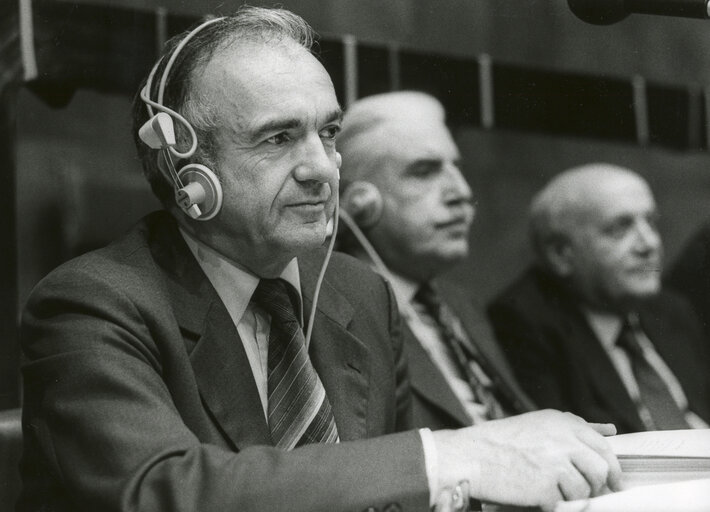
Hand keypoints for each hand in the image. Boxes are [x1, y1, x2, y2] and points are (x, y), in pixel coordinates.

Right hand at [431, 410, 621, 511]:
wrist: (471, 455)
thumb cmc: (501, 441)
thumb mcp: (540, 424)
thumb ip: (575, 426)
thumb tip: (609, 430)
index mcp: (563, 423)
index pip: (603, 448)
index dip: (612, 468)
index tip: (614, 482)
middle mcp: (563, 440)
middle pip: (601, 470)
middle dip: (599, 486)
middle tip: (591, 495)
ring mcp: (556, 464)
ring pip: (585, 491)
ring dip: (573, 497)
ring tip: (554, 492)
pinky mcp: (546, 487)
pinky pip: (564, 505)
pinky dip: (553, 505)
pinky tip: (539, 498)